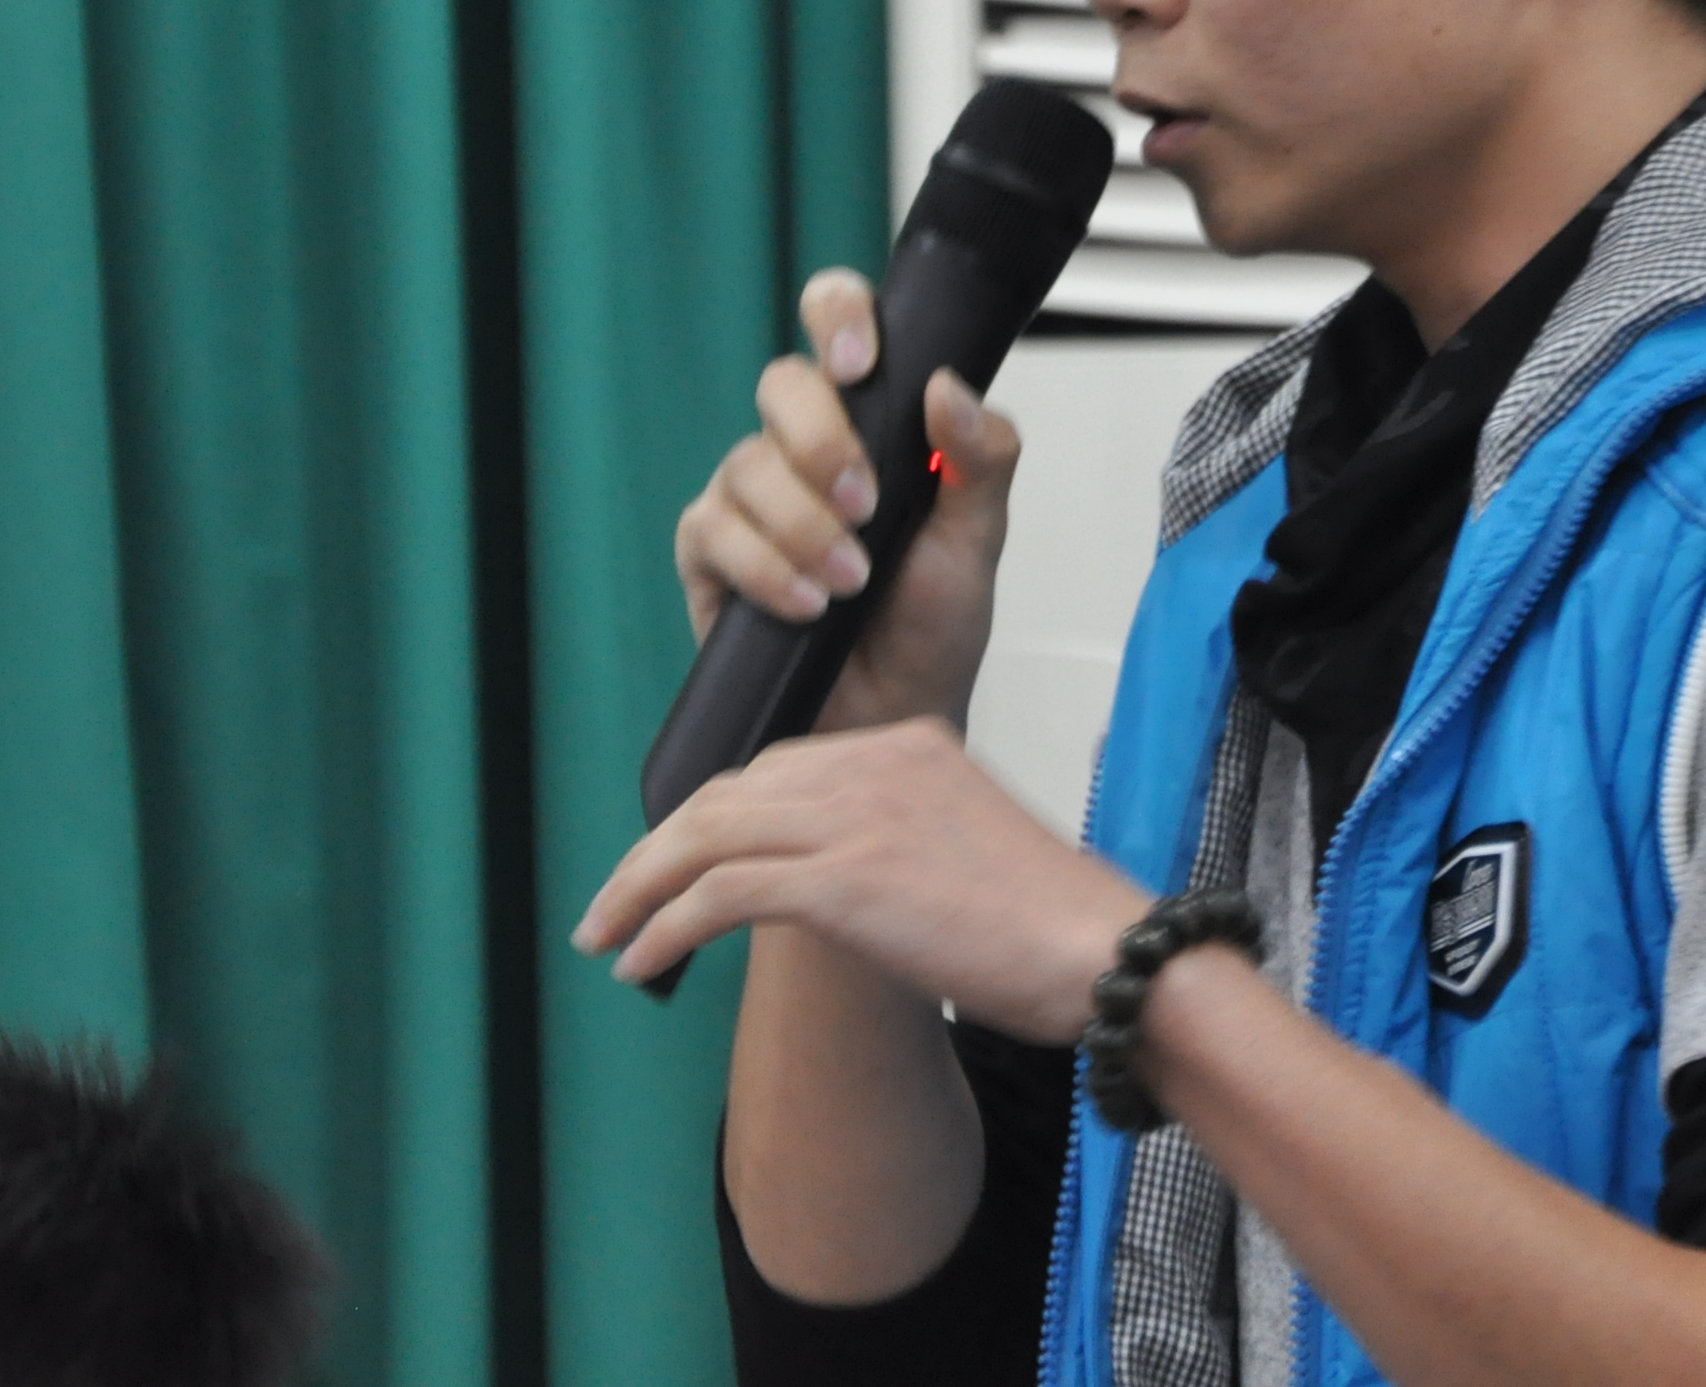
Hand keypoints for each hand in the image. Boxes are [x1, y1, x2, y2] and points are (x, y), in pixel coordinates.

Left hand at [572, 717, 1151, 1041]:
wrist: (1101, 950)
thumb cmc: (1048, 922)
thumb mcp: (965, 847)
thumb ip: (897, 840)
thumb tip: (836, 886)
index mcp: (906, 744)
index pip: (775, 768)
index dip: (710, 820)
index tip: (672, 865)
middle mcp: (874, 762)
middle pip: (726, 791)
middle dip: (656, 850)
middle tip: (612, 903)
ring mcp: (857, 817)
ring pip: (707, 834)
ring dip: (640, 888)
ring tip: (605, 934)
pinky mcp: (846, 880)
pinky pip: (722, 894)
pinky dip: (668, 926)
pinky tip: (644, 961)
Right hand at [673, 268, 1020, 731]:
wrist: (892, 721)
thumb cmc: (931, 629)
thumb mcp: (978, 542)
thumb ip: (981, 459)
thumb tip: (948, 387)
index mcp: (870, 423)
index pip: (839, 327)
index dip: (838, 316)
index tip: (861, 359)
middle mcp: (801, 448)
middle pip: (781, 385)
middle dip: (823, 443)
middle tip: (866, 506)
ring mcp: (749, 499)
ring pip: (747, 464)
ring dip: (803, 526)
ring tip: (849, 582)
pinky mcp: (710, 556)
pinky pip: (711, 531)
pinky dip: (763, 567)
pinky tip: (803, 603)